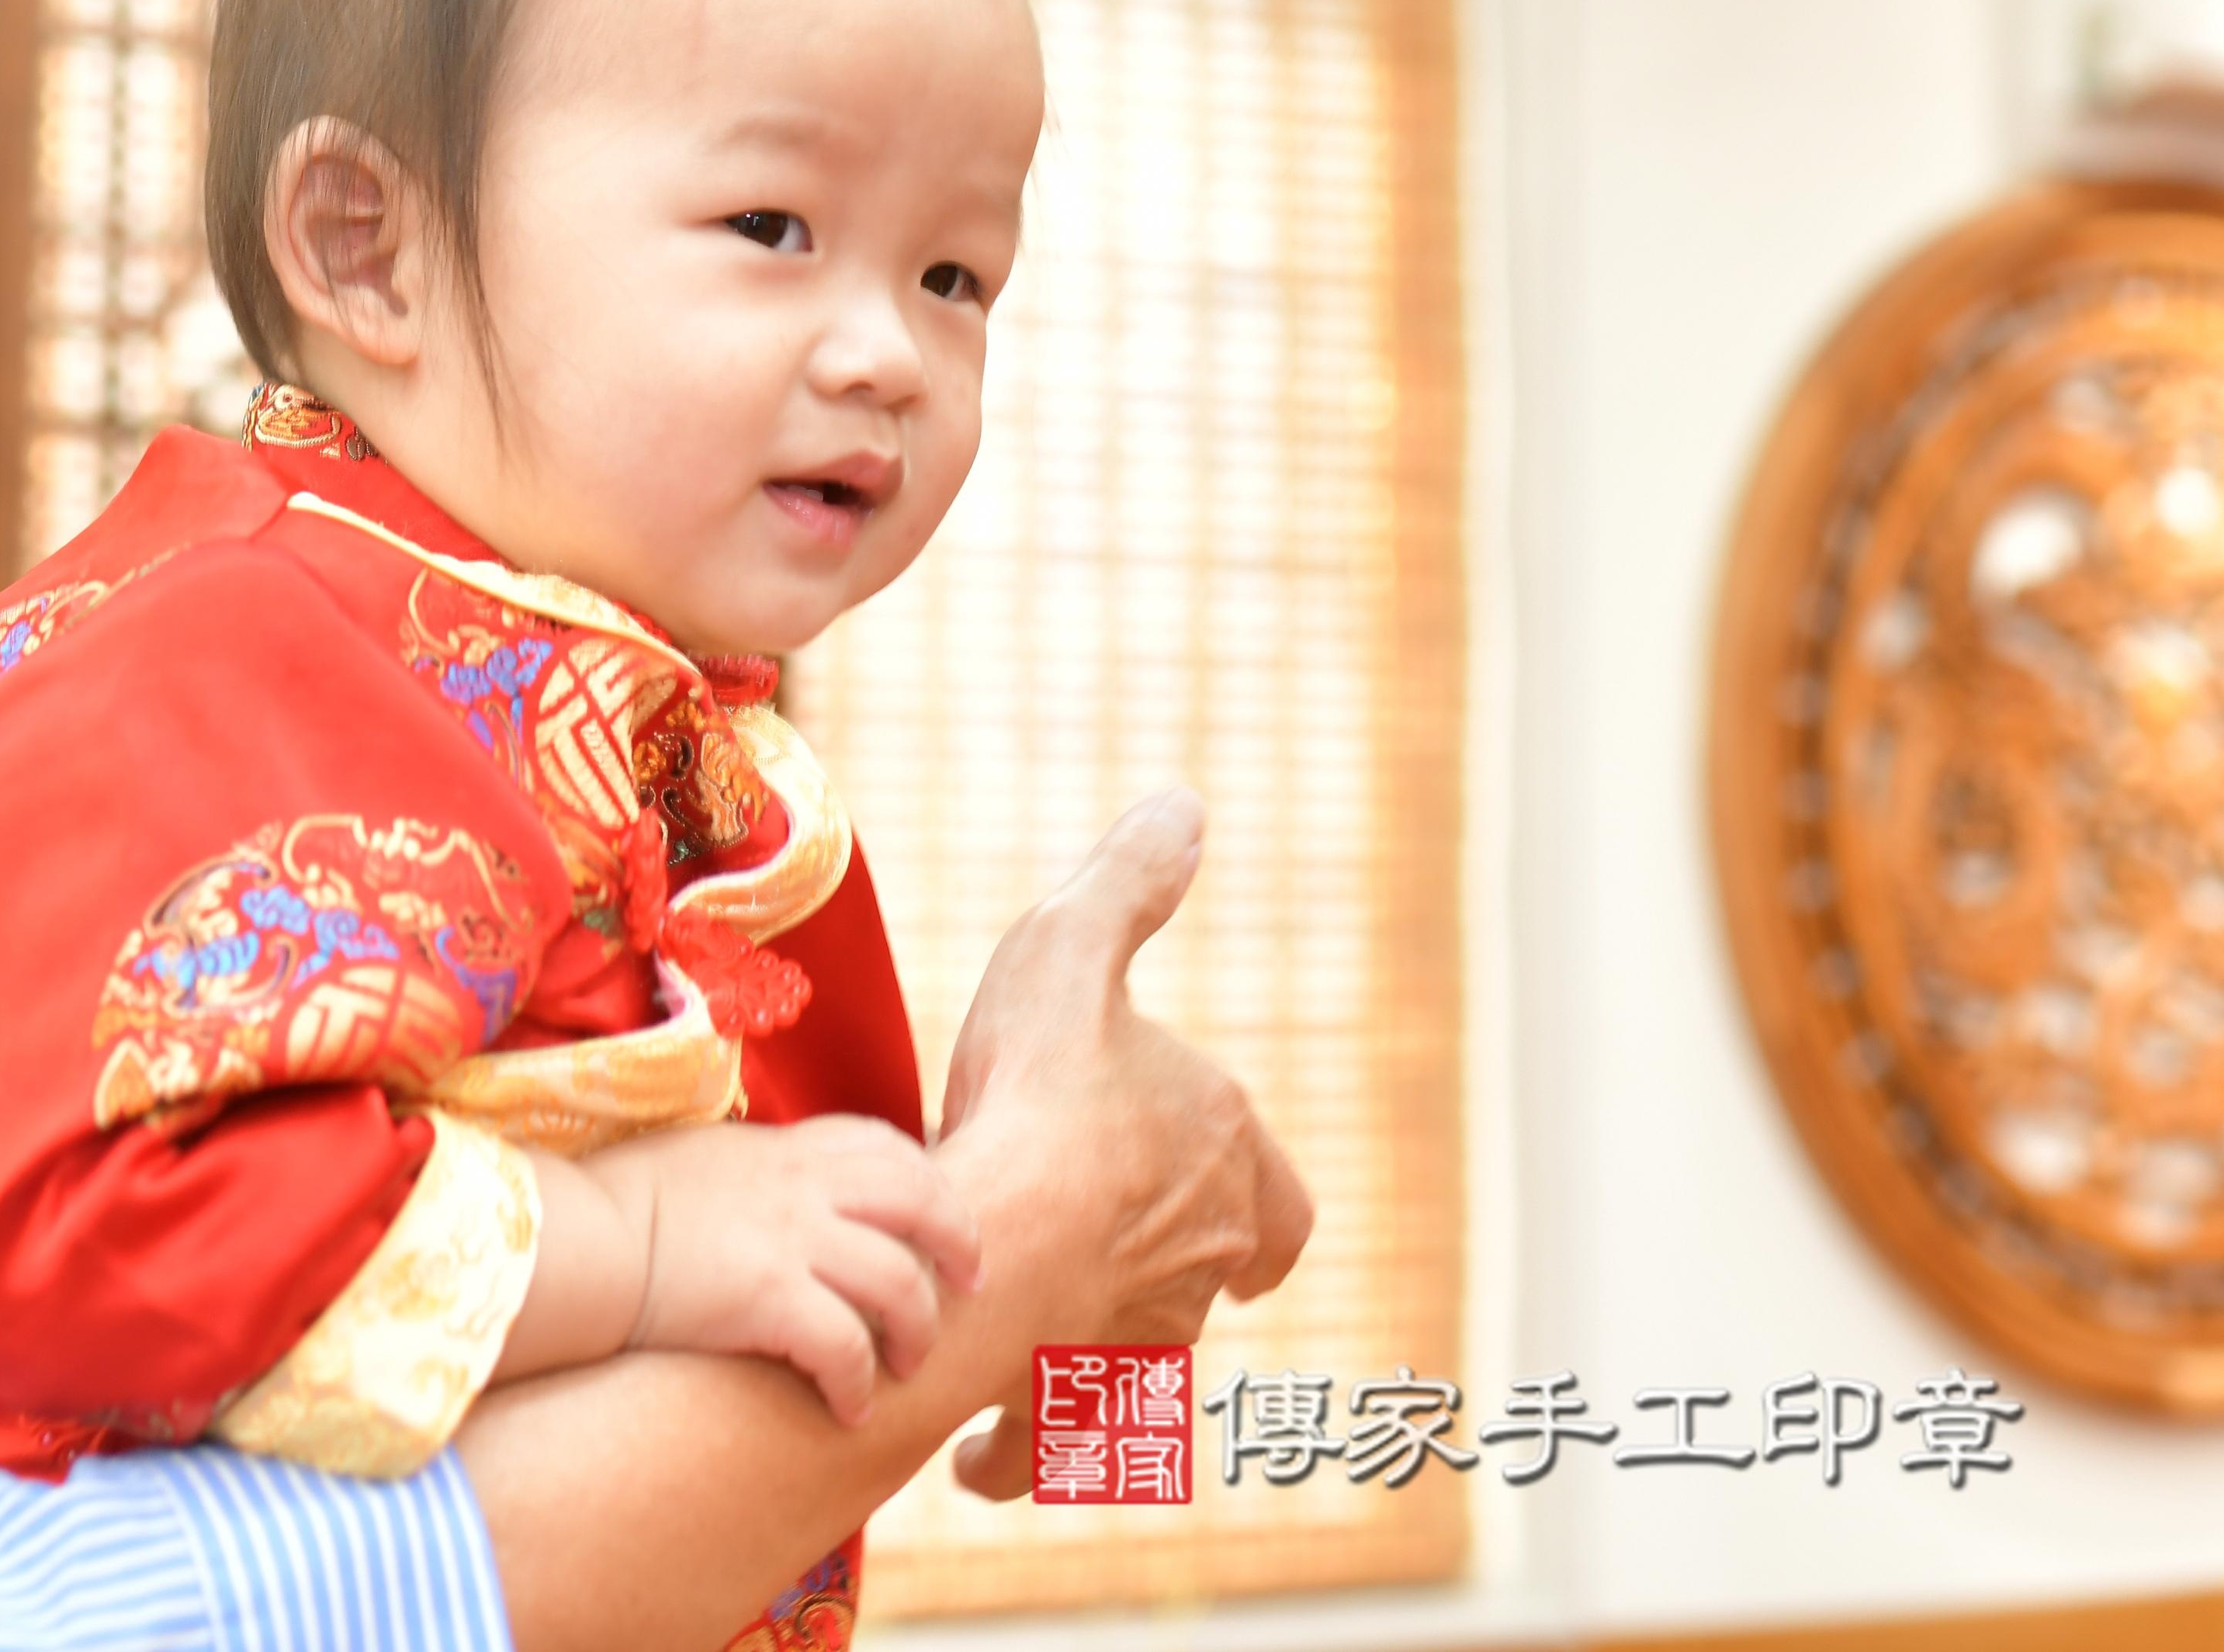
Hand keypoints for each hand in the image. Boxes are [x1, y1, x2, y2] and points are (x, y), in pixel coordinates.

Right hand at [578, 1115, 980, 1422]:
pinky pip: (847, 1347)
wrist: (570, 1239)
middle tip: (971, 1288)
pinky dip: (859, 1384)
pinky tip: (851, 1410)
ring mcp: (790, 1238)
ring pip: (901, 1282)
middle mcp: (799, 1184)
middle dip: (959, 1244)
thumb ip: (749, 1175)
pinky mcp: (770, 1298)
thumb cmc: (612, 1206)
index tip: (939, 1220)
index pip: (884, 1145)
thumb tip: (767, 1202)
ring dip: (918, 1331)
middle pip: (922, 1200)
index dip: (928, 1182)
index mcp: (781, 1148)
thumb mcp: (695, 1162)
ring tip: (907, 1367)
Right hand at [927, 789, 1313, 1497]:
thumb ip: (1130, 885)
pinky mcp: (1068, 1398)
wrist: (1000, 1232)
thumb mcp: (1077, 950)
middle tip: (1094, 1256)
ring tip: (1024, 1354)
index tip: (1215, 1206)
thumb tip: (1184, 807)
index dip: (1248, 1200)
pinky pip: (1055, 1442)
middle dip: (1162, 1275)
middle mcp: (1203, 1264)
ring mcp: (1140, 1337)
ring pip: (1133, 1360)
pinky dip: (1025, 1453)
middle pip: (1205, 1283)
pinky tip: (984, 1454)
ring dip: (1091, 1356)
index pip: (1277, 1205)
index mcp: (1230, 1168)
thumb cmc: (1045, 1089)